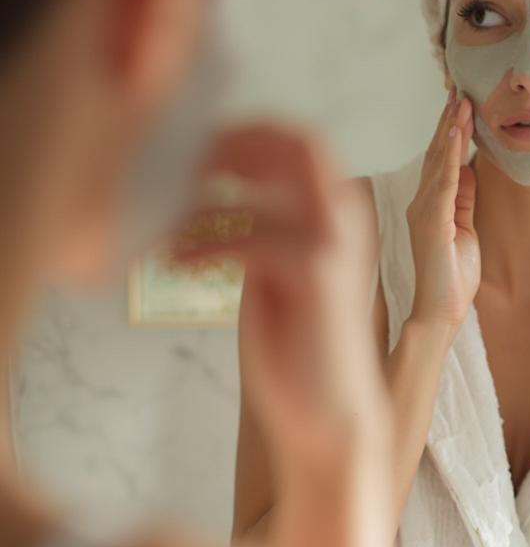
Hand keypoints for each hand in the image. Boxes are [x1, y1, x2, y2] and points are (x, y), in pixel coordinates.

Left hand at [167, 123, 386, 471]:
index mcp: (339, 210)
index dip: (242, 135)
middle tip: (175, 176)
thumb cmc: (297, 344)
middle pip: (293, 144)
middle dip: (228, 150)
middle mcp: (347, 214)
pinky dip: (203, 247)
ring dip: (201, 207)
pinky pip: (248, 237)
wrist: (327, 412)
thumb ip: (254, 224)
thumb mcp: (272, 268)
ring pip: (262, 190)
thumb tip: (198, 188)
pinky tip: (177, 264)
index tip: (191, 152)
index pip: (297, 141)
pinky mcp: (317, 271)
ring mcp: (337, 239)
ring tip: (164, 232)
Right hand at [406, 89, 478, 334]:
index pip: (442, 159)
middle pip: (438, 153)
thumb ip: (465, 198)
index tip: (461, 100)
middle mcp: (423, 202)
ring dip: (451, 129)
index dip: (451, 129)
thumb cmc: (452, 276)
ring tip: (461, 101)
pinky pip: (444, 183)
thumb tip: (470, 168)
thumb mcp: (465, 228)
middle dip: (449, 119)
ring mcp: (425, 210)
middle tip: (459, 87)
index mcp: (432, 204)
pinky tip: (458, 135)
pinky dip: (451, 156)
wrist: (440, 312)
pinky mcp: (432, 222)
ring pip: (439, 161)